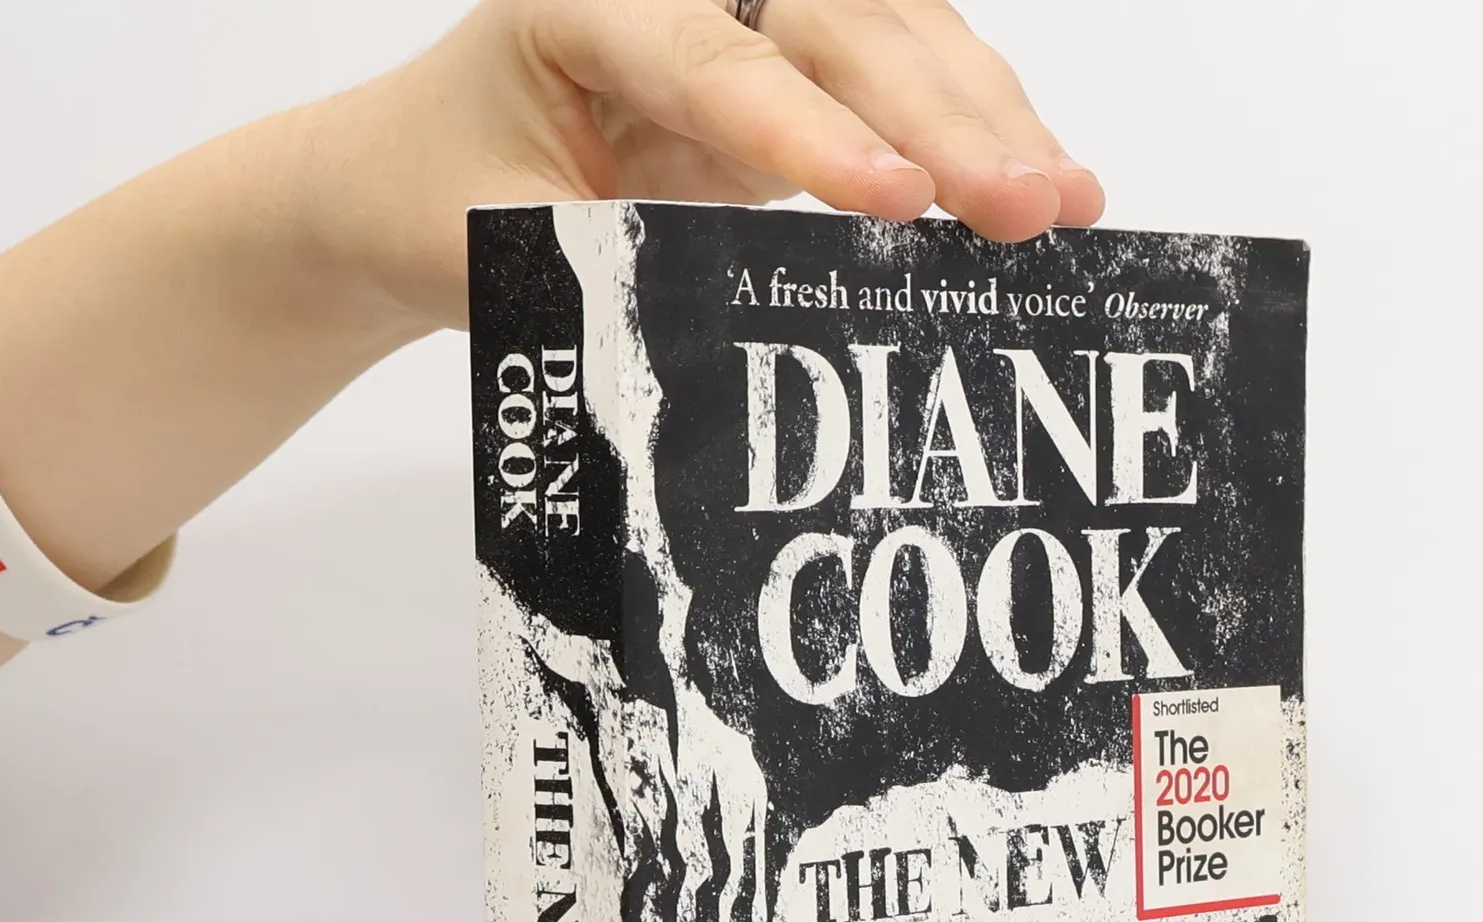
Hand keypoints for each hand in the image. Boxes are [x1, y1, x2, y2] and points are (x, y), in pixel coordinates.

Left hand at [315, 0, 1105, 329]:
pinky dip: (970, 128)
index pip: (715, 59)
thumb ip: (609, 267)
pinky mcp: (788, 58)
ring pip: (892, 31)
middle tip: (1030, 207)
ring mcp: (744, 7)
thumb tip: (740, 328)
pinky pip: (897, 74)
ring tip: (1068, 203)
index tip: (898, 203)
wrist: (414, 175)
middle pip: (838, 23)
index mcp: (580, 1)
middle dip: (943, 121)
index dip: (814, 133)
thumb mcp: (499, 247)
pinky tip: (1039, 180)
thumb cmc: (444, 199)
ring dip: (986, 118)